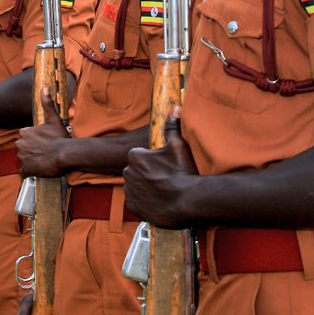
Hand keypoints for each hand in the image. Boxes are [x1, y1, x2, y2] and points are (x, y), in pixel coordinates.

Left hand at [16, 89, 70, 176]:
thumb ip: (47, 103)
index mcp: (25, 132)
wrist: (65, 155)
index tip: (45, 142)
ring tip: (45, 159)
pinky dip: (30, 171)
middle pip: (24, 147)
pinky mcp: (26, 169)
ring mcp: (22, 158)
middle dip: (32, 150)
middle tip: (46, 151)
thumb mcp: (54, 119)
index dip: (36, 140)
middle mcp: (20, 144)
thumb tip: (44, 87)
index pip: (26, 136)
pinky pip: (25, 171)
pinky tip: (40, 168)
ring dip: (32, 160)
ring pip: (24, 159)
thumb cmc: (60, 138)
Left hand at [123, 108, 197, 228]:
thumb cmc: (182, 172)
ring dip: (145, 188)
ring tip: (163, 190)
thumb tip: (175, 108)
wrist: (186, 201)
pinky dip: (144, 202)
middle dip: (147, 173)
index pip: (139, 156)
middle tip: (165, 178)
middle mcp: (127, 172)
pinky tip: (158, 201)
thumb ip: (172, 127)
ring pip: (136, 186)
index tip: (164, 166)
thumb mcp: (178, 146)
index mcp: (135, 156)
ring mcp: (129, 190)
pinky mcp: (132, 206)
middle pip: (136, 171)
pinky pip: (136, 202)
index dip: (152, 161)